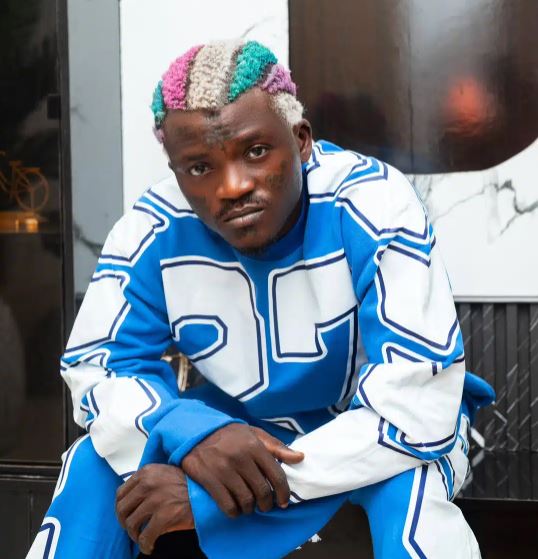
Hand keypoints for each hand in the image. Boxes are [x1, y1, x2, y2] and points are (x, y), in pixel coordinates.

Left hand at [115, 464, 193, 555]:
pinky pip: (145, 537)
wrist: (207, 493)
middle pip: (122, 509)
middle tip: (134, 529)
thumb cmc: (186, 485)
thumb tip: (129, 498)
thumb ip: (147, 481)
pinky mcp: (164, 516)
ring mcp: (155, 499)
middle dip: (125, 523)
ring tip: (142, 538)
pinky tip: (150, 546)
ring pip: (131, 524)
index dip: (122, 508)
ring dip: (135, 535)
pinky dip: (145, 545)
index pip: (120, 493)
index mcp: (146, 472)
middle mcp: (148, 484)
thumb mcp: (164, 473)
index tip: (127, 515)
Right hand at [181, 423, 303, 516]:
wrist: (197, 432)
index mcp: (254, 446)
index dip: (283, 493)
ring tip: (250, 506)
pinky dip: (234, 512)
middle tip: (265, 505)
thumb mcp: (254, 434)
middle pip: (262, 491)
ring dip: (250, 508)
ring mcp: (224, 469)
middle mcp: (240, 458)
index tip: (283, 501)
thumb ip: (277, 447)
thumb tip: (300, 457)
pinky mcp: (209, 479)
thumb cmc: (230, 435)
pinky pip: (227, 505)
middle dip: (267, 504)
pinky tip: (235, 508)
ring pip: (245, 500)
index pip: (277, 475)